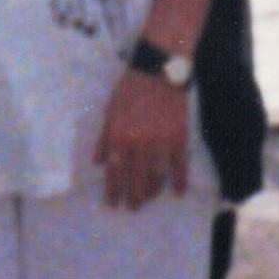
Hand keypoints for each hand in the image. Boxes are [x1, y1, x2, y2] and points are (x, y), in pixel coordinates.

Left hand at [94, 70, 191, 208]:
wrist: (158, 71)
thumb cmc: (130, 89)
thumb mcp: (110, 111)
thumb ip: (104, 138)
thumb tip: (98, 162)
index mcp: (119, 136)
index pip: (114, 172)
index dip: (113, 190)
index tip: (113, 203)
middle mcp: (139, 143)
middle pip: (136, 179)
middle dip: (133, 197)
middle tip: (133, 207)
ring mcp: (161, 142)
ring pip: (157, 176)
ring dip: (152, 192)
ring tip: (149, 199)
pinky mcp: (179, 138)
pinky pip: (180, 165)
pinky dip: (180, 180)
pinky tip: (178, 191)